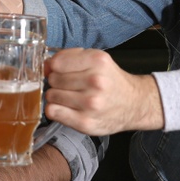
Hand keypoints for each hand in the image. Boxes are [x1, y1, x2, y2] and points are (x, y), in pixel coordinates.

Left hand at [43, 49, 163, 135]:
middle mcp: (95, 82)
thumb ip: (70, 57)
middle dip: (57, 81)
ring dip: (56, 96)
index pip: (56, 62)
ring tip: (70, 96)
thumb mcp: (97, 59)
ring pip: (51, 95)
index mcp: (98, 61)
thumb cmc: (111, 81)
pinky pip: (53, 112)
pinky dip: (55, 109)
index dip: (54, 66)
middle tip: (69, 85)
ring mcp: (90, 104)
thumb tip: (45, 65)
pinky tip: (66, 108)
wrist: (133, 104)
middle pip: (53, 79)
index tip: (59, 70)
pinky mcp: (85, 122)